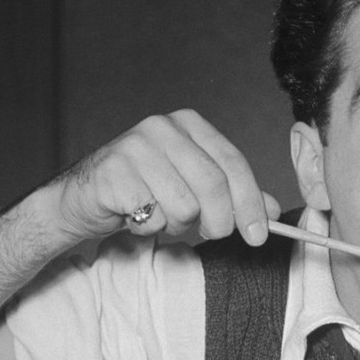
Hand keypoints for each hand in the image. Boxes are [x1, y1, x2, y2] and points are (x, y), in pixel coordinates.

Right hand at [48, 109, 280, 246]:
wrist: (85, 199)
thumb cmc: (146, 192)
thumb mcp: (196, 190)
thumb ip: (235, 197)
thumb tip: (274, 212)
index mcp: (189, 125)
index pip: (233, 164)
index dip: (250, 203)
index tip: (259, 235)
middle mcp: (162, 127)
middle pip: (213, 186)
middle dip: (219, 221)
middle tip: (210, 233)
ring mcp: (134, 146)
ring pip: (183, 205)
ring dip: (176, 224)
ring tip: (159, 215)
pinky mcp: (112, 171)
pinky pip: (152, 216)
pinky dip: (148, 227)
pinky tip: (135, 216)